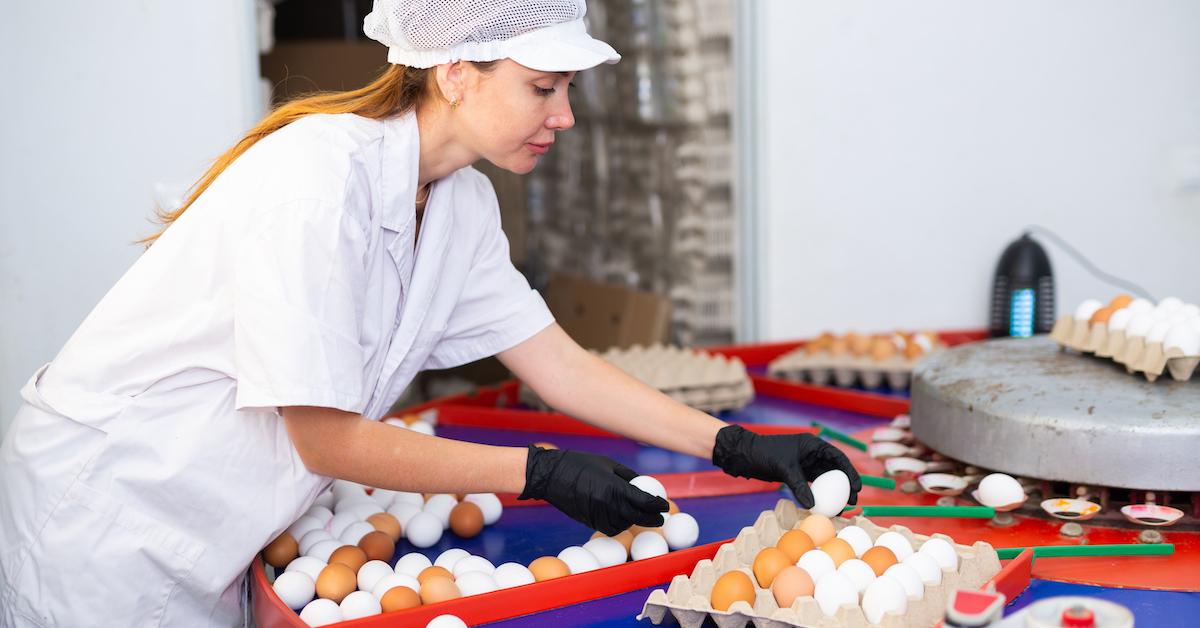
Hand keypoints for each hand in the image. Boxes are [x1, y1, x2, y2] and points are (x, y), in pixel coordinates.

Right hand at [518, 445, 668, 534]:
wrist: (551, 476)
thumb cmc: (580, 464)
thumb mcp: (608, 464)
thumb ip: (628, 477)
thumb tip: (644, 486)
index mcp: (614, 487)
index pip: (643, 501)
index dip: (657, 505)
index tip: (664, 505)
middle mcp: (608, 504)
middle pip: (637, 517)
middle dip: (651, 518)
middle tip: (661, 518)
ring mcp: (598, 515)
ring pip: (624, 525)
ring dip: (635, 522)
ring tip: (641, 516)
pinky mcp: (589, 521)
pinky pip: (610, 528)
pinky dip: (620, 526)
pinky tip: (624, 519)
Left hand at [711, 425, 861, 508]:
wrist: (745, 455)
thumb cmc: (764, 453)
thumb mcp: (784, 468)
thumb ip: (799, 486)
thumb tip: (812, 506)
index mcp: (813, 444)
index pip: (838, 458)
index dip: (850, 473)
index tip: (856, 488)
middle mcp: (811, 453)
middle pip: (835, 470)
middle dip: (845, 486)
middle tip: (852, 502)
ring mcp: (805, 464)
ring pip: (825, 479)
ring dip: (833, 493)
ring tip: (840, 509)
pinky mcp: (797, 473)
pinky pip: (813, 485)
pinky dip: (819, 495)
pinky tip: (823, 508)